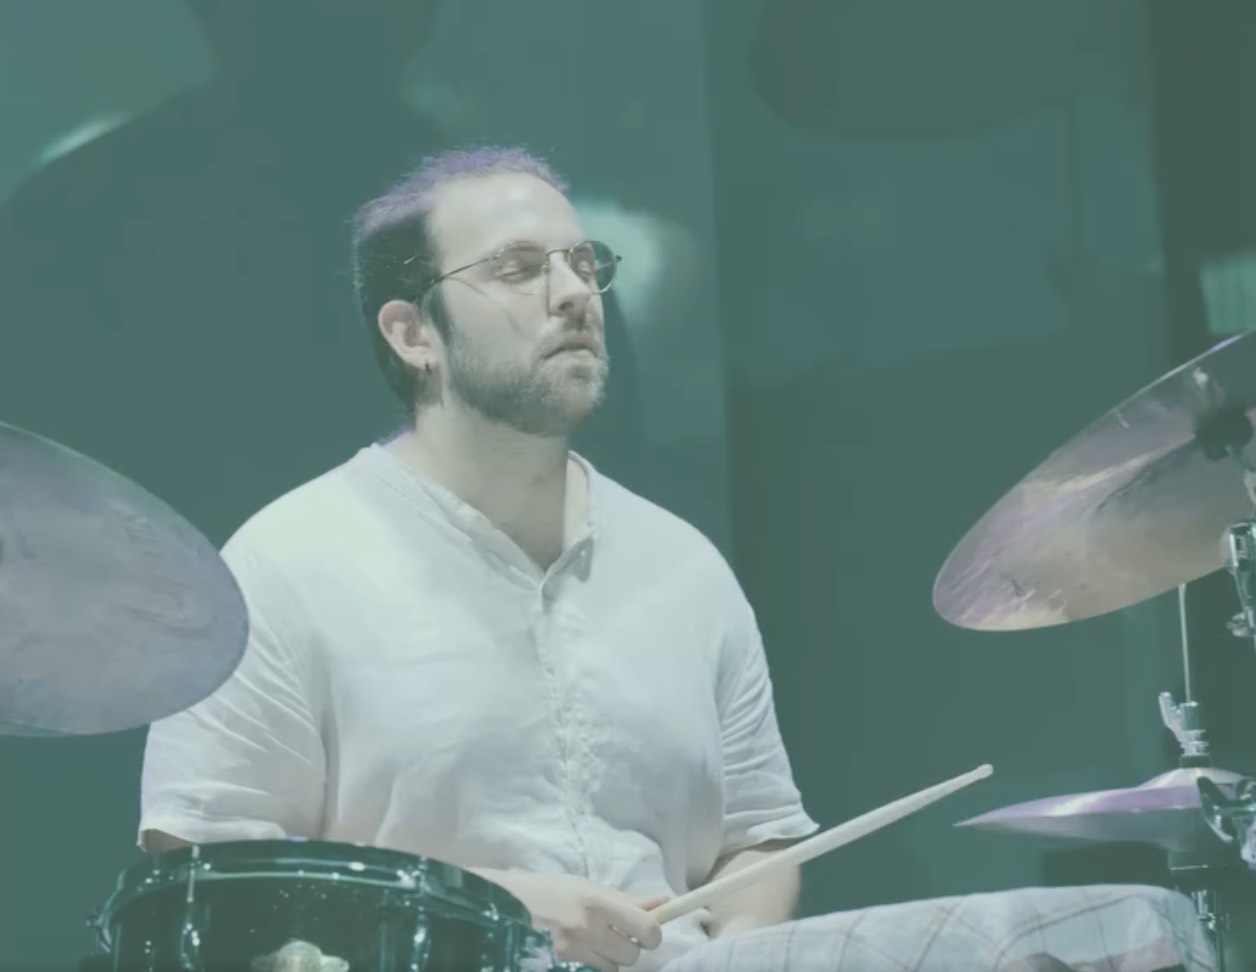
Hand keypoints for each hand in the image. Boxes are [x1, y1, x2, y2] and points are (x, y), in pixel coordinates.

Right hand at [487, 871, 664, 971]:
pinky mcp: (559, 965)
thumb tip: (663, 902)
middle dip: (627, 947)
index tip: (646, 931)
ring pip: (613, 969)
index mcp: (596, 901)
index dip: (652, 934)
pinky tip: (578, 953)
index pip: (646, 929)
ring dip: (609, 959)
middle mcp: (586, 928)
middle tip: (613, 935)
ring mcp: (570, 952)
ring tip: (591, 943)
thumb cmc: (548, 891)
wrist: (503, 905)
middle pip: (631, 955)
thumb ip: (627, 899)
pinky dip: (592, 966)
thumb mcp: (587, 887)